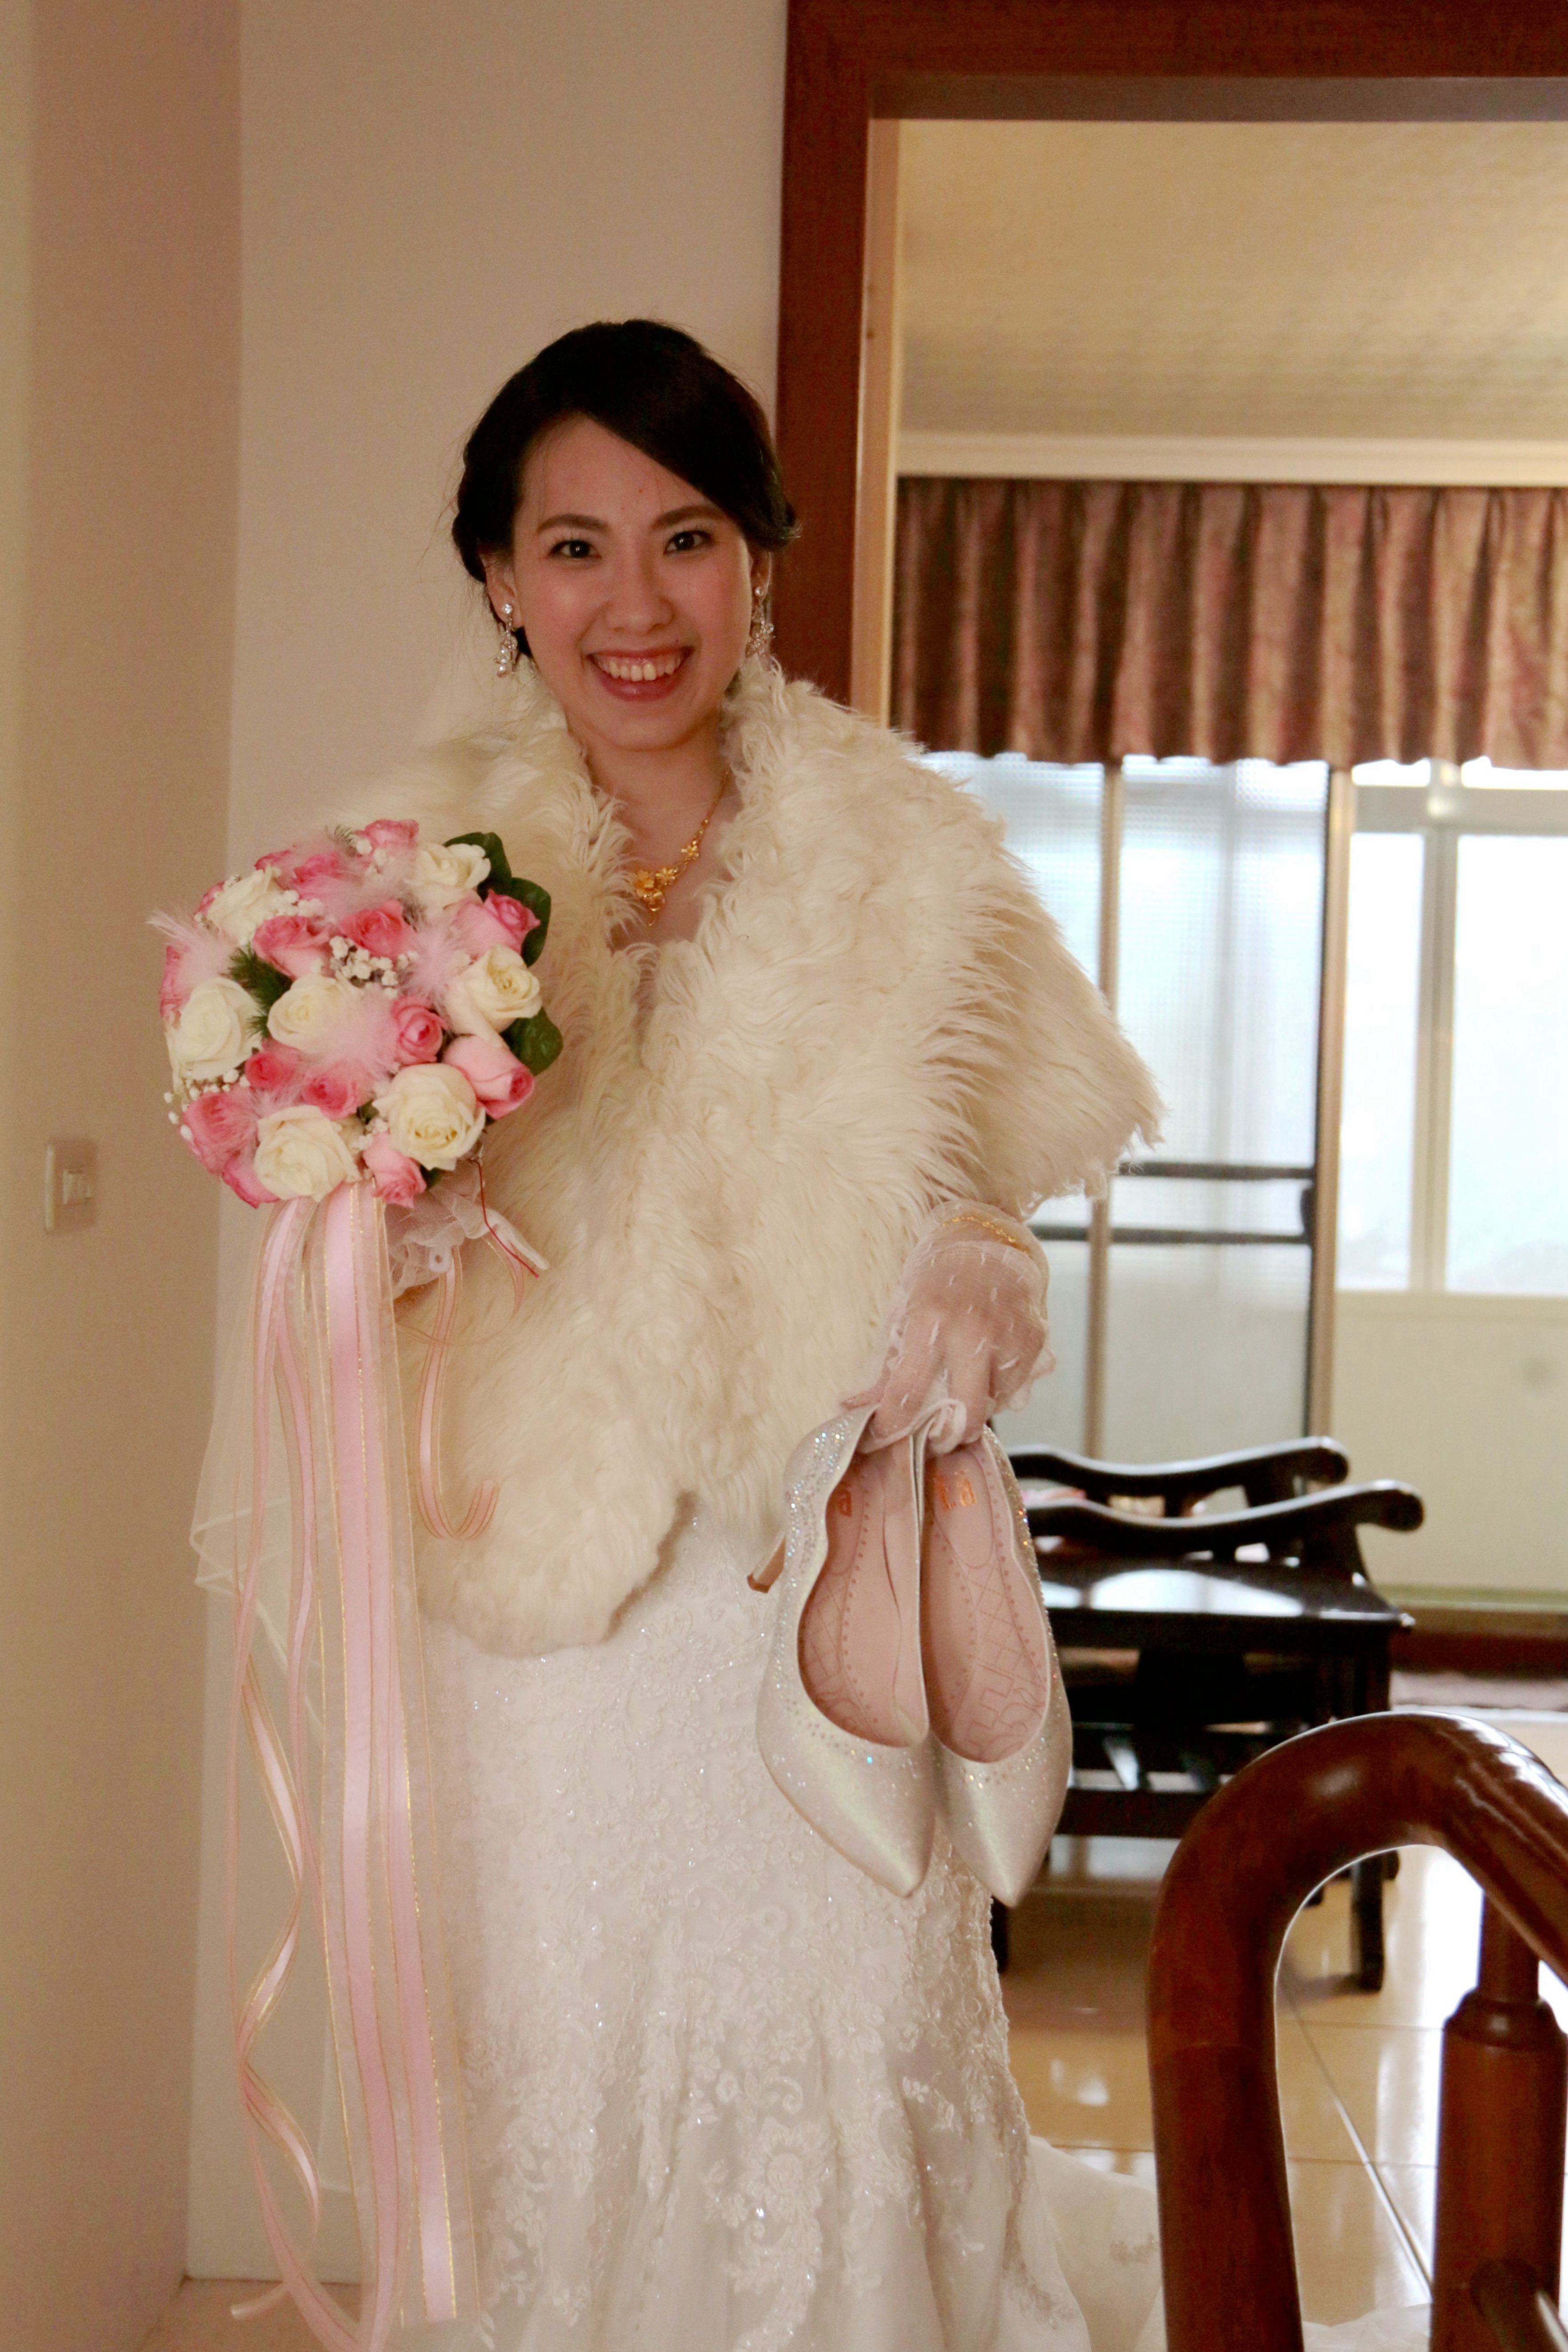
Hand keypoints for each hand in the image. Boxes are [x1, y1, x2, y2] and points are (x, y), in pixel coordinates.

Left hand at [847, 1209, 1052, 1453]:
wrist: (985, 1239)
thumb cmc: (935, 1278)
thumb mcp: (900, 1315)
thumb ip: (883, 1369)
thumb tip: (851, 1410)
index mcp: (929, 1322)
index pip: (907, 1393)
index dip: (890, 1427)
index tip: (881, 1439)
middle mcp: (973, 1332)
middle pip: (966, 1415)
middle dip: (949, 1437)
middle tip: (936, 1437)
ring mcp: (1009, 1336)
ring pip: (996, 1404)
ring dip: (976, 1409)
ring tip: (961, 1392)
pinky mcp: (1036, 1339)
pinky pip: (1019, 1389)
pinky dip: (1001, 1392)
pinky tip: (986, 1374)